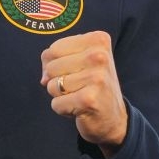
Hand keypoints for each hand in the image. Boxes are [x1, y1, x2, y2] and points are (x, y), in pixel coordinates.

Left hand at [40, 31, 127, 157]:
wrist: (114, 118)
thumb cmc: (92, 85)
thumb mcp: (78, 60)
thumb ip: (54, 58)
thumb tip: (45, 78)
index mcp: (98, 40)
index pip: (53, 49)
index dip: (56, 64)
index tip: (77, 71)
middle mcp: (99, 56)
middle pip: (51, 67)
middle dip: (58, 80)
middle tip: (79, 86)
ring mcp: (96, 78)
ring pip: (52, 86)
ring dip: (61, 96)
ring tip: (79, 95)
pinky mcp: (88, 100)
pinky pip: (56, 104)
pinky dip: (63, 109)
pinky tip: (80, 108)